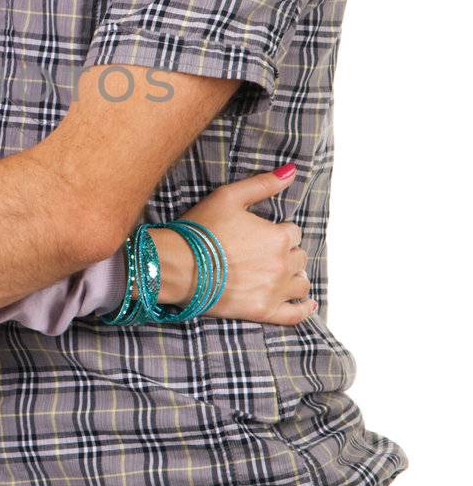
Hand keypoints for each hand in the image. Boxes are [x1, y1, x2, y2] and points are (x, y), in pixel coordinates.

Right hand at [156, 166, 315, 324]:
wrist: (177, 266)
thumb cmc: (200, 230)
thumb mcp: (228, 197)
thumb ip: (263, 184)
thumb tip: (292, 171)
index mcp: (277, 236)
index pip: (293, 233)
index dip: (279, 232)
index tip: (262, 235)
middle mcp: (282, 264)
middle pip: (298, 257)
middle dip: (286, 254)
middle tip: (265, 254)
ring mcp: (274, 290)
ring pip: (301, 284)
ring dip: (295, 277)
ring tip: (282, 275)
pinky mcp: (263, 311)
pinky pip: (295, 314)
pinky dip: (304, 309)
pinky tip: (308, 304)